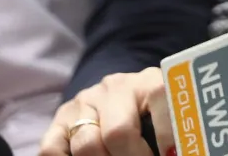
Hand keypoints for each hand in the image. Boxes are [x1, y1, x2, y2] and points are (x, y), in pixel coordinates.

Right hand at [40, 68, 172, 155]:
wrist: (115, 94)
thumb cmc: (150, 110)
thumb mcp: (164, 110)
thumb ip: (172, 127)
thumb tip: (175, 151)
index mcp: (148, 81)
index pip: (159, 95)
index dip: (167, 130)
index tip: (171, 154)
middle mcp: (114, 87)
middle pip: (118, 131)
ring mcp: (83, 102)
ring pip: (87, 144)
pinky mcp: (58, 119)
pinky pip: (52, 149)